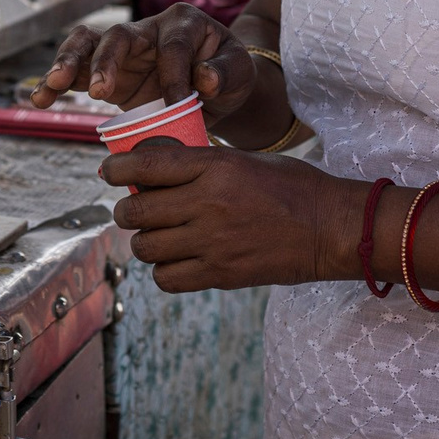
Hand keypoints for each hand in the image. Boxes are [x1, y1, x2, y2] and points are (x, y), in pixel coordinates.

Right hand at [31, 2, 262, 119]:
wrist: (218, 87)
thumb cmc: (228, 74)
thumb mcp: (240, 72)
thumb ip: (225, 72)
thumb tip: (205, 78)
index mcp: (184, 23)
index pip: (173, 46)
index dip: (174, 75)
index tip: (178, 105)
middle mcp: (148, 29)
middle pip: (119, 34)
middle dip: (106, 61)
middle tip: (99, 91)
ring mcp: (124, 49)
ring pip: (88, 42)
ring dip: (69, 62)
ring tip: (53, 85)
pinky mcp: (108, 70)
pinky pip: (76, 69)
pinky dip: (57, 82)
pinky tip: (40, 98)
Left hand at [103, 143, 349, 291]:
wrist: (332, 229)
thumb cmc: (292, 188)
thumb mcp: (245, 160)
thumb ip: (202, 164)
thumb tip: (155, 167)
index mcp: (216, 167)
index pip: (147, 164)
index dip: (116, 167)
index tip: (107, 170)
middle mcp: (208, 203)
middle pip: (137, 210)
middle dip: (126, 209)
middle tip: (132, 208)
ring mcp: (213, 242)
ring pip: (146, 247)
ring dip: (144, 241)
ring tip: (157, 236)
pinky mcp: (220, 274)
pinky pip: (167, 278)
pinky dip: (164, 271)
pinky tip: (175, 260)